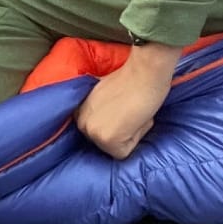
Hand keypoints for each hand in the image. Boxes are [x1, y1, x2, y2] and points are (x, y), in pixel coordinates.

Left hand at [75, 42, 180, 158]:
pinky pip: (125, 152)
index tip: (122, 106)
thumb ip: (99, 110)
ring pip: (116, 148)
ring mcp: (93, 133)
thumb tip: (107, 119)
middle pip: (106, 141)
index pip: (99, 131)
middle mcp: (81, 123)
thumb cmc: (130, 79)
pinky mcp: (108, 140)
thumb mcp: (103, 94)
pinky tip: (136, 118)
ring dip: (129, 134)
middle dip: (120, 130)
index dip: (116, 120)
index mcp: (79, 112)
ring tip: (132, 112)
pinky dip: (136, 138)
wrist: (144, 72)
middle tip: (129, 110)